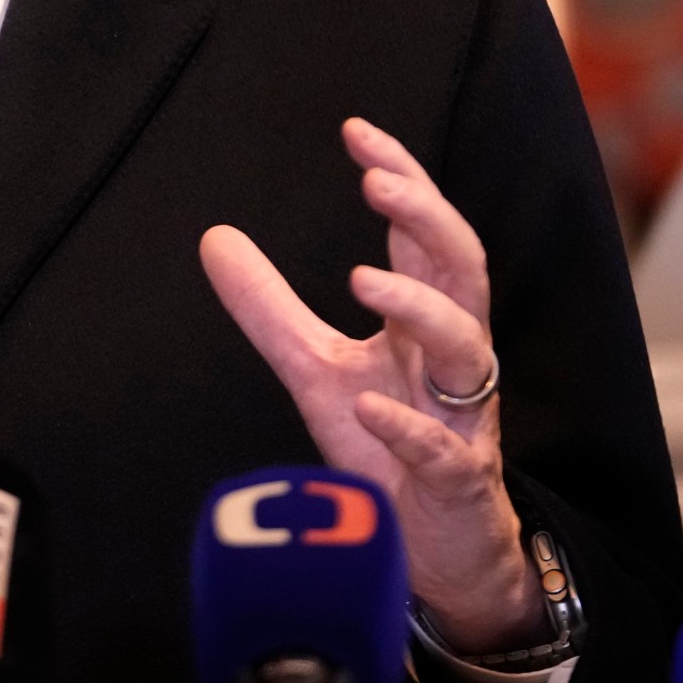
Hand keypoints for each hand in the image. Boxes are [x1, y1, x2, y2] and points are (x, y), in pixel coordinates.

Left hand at [199, 118, 543, 653]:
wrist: (433, 550)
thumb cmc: (385, 447)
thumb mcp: (314, 369)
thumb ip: (270, 307)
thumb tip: (214, 237)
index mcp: (425, 324)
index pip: (423, 237)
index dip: (402, 181)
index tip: (357, 133)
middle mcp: (453, 359)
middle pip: (463, 271)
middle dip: (427, 220)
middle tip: (375, 183)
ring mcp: (462, 419)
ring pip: (468, 349)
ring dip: (420, 310)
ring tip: (363, 280)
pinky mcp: (457, 482)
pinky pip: (444, 451)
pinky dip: (408, 430)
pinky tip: (368, 410)